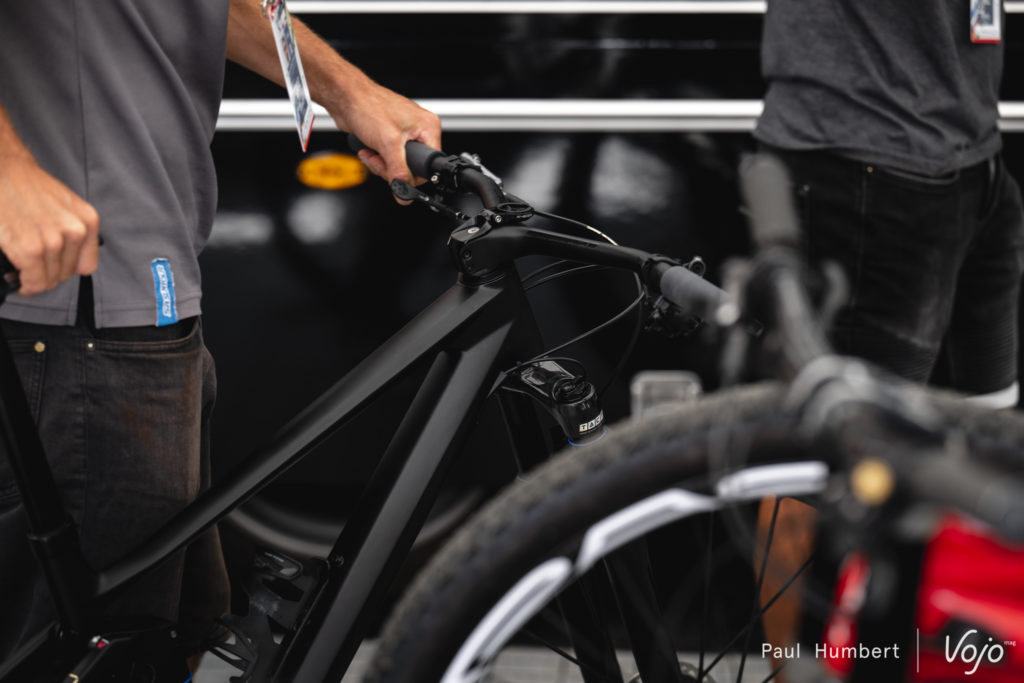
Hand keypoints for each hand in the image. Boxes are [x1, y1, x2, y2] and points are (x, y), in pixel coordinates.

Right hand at [0, 152, 99, 295]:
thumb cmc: (29, 189)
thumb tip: (63, 266)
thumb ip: (71, 235)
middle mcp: (75, 231)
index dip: (64, 269)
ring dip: (32, 277)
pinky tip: (16, 275)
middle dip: (45, 273)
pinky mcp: (31, 249)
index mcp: (87, 222)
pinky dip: (24, 285)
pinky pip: (33, 282)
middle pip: (64, 275)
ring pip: (48, 280)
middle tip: (30, 265)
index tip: (50, 267)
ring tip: (21, 266)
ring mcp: (54, 241)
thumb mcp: (65, 208)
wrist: (3, 170)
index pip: (85, 267)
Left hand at [329, 80, 440, 190]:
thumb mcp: (388, 143)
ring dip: (382, 165)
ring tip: (372, 154)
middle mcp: (419, 130)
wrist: (346, 98)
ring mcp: (405, 134)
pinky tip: (369, 151)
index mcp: (428, 128)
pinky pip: (389, 159)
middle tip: (380, 161)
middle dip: (392, 169)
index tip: (398, 175)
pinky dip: (377, 159)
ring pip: (399, 165)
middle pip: (413, 167)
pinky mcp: (391, 138)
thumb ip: (398, 170)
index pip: (429, 165)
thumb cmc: (367, 106)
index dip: (412, 174)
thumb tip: (403, 190)